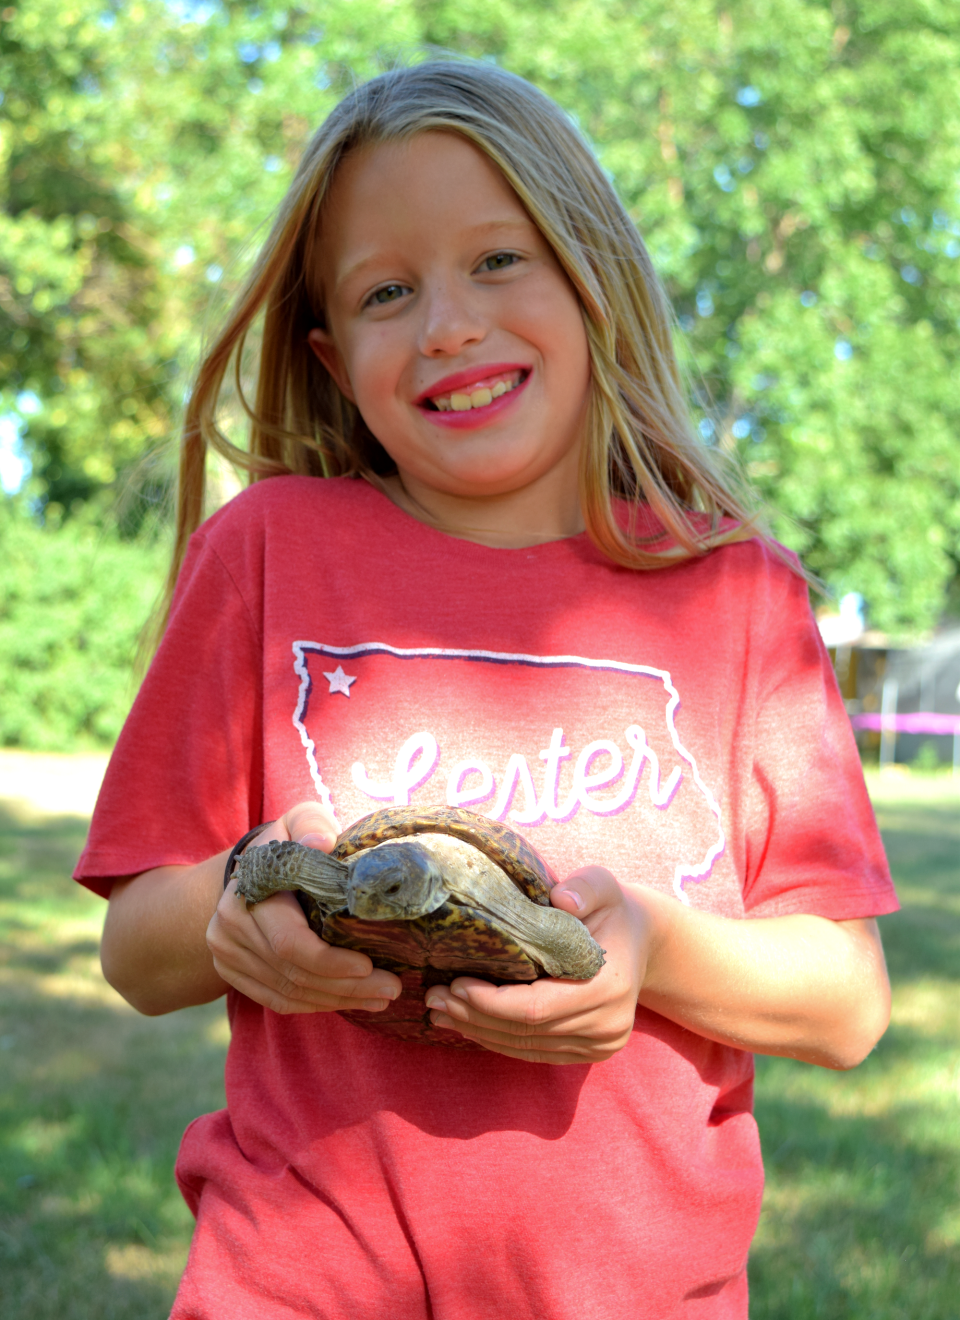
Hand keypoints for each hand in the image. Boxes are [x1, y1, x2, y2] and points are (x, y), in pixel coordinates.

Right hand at [207, 802, 402, 1014]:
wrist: (249, 868)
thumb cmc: (287, 843)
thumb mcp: (301, 821)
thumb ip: (312, 825)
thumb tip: (323, 842)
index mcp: (249, 890)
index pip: (290, 943)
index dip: (330, 961)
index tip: (370, 965)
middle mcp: (229, 926)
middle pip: (292, 973)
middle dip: (346, 986)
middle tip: (391, 989)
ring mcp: (226, 953)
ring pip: (286, 992)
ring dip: (336, 1000)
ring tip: (379, 997)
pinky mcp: (232, 972)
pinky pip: (276, 999)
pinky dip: (314, 1004)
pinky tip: (348, 1000)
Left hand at [424, 867, 649, 1063]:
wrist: (642, 943)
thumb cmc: (611, 909)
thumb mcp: (602, 885)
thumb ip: (585, 888)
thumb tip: (561, 900)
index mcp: (609, 987)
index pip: (536, 1008)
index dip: (490, 1002)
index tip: (456, 984)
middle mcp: (608, 1026)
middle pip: (526, 1031)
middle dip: (474, 1016)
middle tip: (433, 998)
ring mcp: (601, 1045)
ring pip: (526, 1046)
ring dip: (479, 1031)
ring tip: (440, 1012)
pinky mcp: (590, 1052)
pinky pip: (534, 1051)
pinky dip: (498, 1040)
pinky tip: (468, 1024)